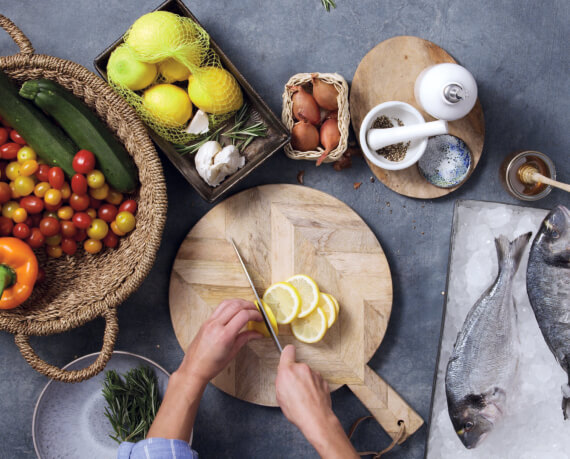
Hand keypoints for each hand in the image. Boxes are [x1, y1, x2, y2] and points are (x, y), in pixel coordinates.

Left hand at [148, 299, 261, 441]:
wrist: (194, 368)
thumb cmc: (210, 365)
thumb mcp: (232, 353)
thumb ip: (246, 338)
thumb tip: (257, 333)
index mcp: (224, 335)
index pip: (243, 315)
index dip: (255, 314)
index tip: (260, 318)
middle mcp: (216, 325)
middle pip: (236, 305)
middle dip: (249, 305)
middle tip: (257, 311)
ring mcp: (209, 322)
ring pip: (227, 302)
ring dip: (240, 302)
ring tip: (247, 308)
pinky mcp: (206, 321)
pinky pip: (219, 307)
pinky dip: (230, 305)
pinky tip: (235, 310)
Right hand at [276, 345, 357, 457]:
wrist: (316, 418)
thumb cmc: (296, 410)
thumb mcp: (280, 396)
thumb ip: (281, 381)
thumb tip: (284, 377)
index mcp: (288, 370)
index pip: (288, 350)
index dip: (287, 354)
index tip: (287, 357)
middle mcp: (302, 368)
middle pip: (297, 366)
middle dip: (296, 375)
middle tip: (294, 388)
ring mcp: (314, 374)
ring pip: (308, 374)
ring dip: (306, 382)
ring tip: (304, 396)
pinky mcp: (323, 380)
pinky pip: (316, 381)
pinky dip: (314, 387)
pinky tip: (312, 398)